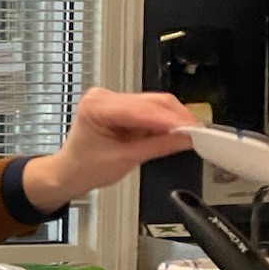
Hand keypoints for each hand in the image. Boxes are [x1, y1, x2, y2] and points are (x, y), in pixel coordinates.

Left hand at [21, 88, 195, 212]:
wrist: (69, 173)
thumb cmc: (84, 167)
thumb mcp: (124, 160)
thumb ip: (158, 146)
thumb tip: (186, 138)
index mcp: (96, 106)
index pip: (142, 110)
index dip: (171, 120)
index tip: (193, 130)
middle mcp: (104, 97)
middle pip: (152, 102)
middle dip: (177, 118)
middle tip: (199, 134)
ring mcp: (113, 100)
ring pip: (155, 104)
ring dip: (174, 120)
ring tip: (191, 135)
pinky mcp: (123, 107)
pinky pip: (151, 110)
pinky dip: (165, 122)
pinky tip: (177, 132)